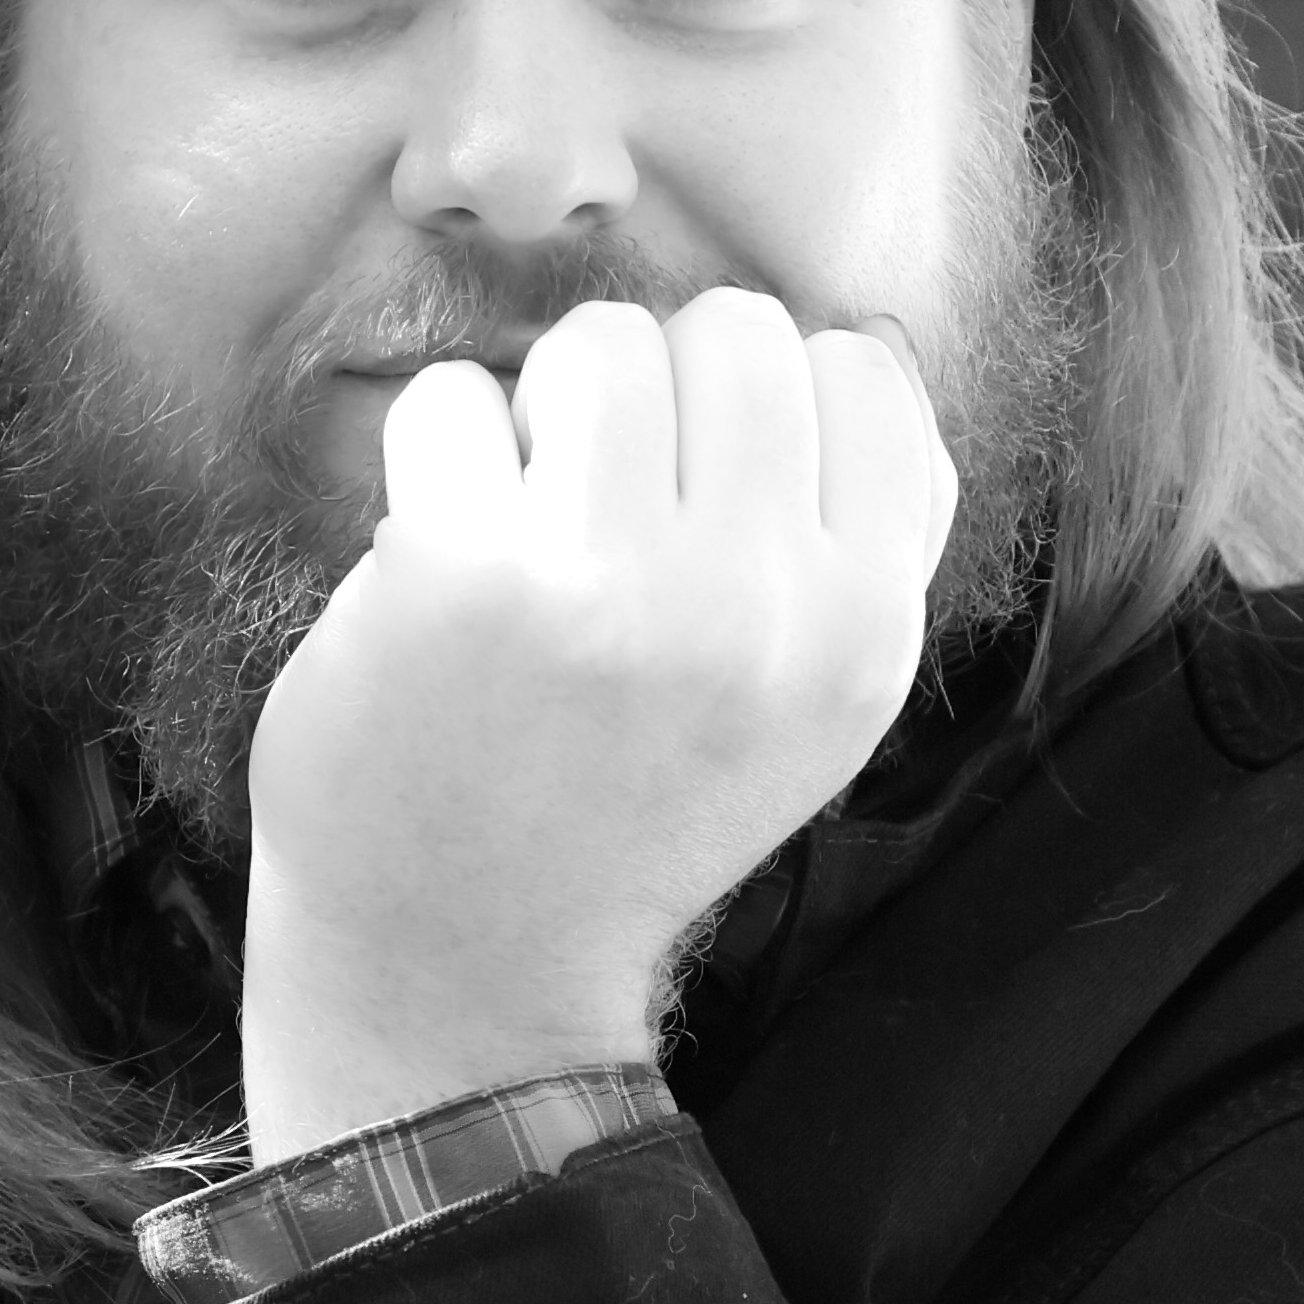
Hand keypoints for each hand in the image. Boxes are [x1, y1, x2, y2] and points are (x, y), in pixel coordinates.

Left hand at [239, 289, 957, 1155]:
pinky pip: (454, 399)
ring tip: (527, 513)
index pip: (869, 377)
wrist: (460, 969)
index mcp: (860, 634)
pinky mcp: (462, 577)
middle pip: (738, 334)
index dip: (773, 399)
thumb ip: (855, 548)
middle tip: (605, 501)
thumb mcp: (805, 710)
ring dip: (547, 404)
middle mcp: (757, 609)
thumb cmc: (623, 812)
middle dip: (660, 388)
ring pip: (602, 343)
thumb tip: (854, 349)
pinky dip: (433, 454)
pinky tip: (439, 551)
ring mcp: (609, 590)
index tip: (708, 487)